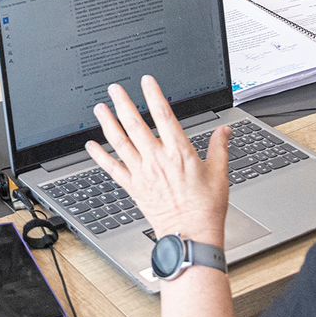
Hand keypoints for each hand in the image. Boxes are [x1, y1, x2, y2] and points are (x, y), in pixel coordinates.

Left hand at [85, 77, 229, 244]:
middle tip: (114, 88)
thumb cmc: (206, 207)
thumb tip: (225, 130)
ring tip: (99, 108)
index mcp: (179, 152)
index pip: (164, 116)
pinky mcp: (134, 187)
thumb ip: (219, 148)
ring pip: (120, 142)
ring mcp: (143, 173)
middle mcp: (157, 159)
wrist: (191, 234)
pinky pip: (112, 169)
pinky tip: (90, 146)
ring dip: (108, 123)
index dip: (153, 95)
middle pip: (135, 124)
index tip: (146, 81)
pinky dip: (100, 156)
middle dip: (123, 103)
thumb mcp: (220, 173)